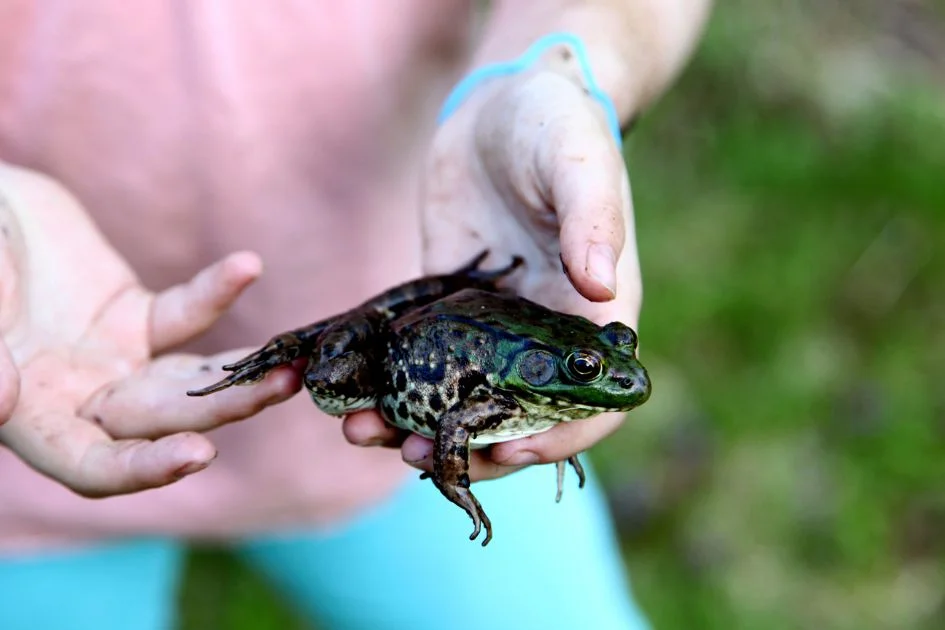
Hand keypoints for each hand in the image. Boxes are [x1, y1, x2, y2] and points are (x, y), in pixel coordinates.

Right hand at [0, 164, 299, 496]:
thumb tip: (3, 404)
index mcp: (32, 417)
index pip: (92, 466)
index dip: (143, 469)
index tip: (200, 455)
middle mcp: (81, 400)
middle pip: (160, 422)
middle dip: (221, 410)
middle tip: (280, 386)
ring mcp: (115, 360)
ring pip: (188, 381)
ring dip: (241, 374)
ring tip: (294, 362)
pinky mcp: (136, 317)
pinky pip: (184, 314)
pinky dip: (214, 293)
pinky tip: (247, 265)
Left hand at [344, 67, 641, 479]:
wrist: (501, 105)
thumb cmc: (557, 125)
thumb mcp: (579, 161)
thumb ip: (593, 219)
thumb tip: (600, 286)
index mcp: (594, 314)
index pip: (590, 404)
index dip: (556, 439)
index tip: (505, 453)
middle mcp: (547, 335)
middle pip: (517, 419)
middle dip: (467, 447)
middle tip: (413, 456)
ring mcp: (496, 327)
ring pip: (463, 398)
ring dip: (417, 424)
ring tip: (363, 432)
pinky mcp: (451, 307)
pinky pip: (424, 359)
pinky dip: (393, 383)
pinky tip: (353, 394)